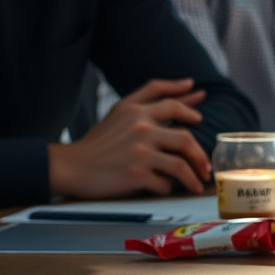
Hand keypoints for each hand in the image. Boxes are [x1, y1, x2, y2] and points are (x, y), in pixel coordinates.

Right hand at [49, 78, 210, 197]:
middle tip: (205, 165)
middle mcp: (140, 128)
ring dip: (193, 176)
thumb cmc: (97, 142)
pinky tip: (166, 188)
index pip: (170, 102)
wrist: (70, 166)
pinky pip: (164, 183)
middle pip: (185, 138)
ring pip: (180, 164)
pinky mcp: (136, 174)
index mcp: (135, 111)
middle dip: (199, 154)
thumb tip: (189, 85)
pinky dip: (167, 187)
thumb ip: (150, 98)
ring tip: (198, 182)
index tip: (199, 115)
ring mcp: (139, 152)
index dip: (189, 106)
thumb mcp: (119, 112)